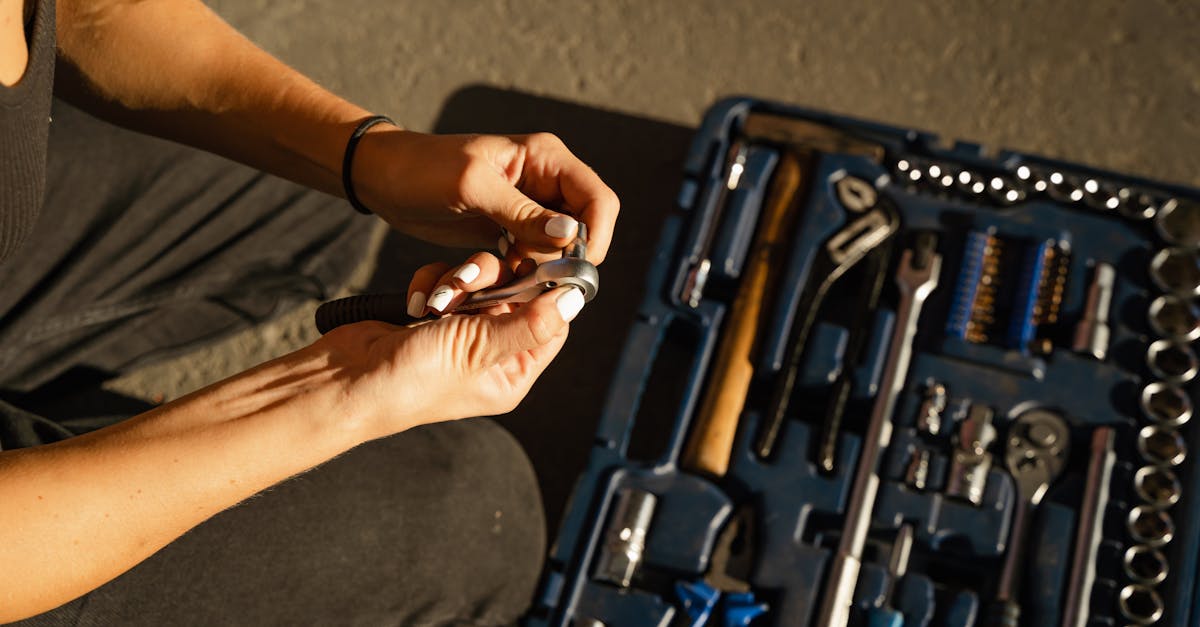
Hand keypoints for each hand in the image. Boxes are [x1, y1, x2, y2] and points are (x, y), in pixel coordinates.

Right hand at [312, 263, 583, 435]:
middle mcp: (492, 354)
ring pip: (482, 280)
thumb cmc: (410, 381)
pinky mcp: (434, 312)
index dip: (548, 292)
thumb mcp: (478, 350)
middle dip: (492, 280)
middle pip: (518, 294)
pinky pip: (449, 279)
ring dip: (458, 280)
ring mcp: (461, 331)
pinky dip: (433, 282)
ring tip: (437, 300)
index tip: (541, 260)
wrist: (344, 379)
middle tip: (470, 281)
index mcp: (512, 374)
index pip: (551, 325)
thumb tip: (573, 300)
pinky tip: (418, 302)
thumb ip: (528, 323)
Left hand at [351, 128, 618, 264]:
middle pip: (585, 228)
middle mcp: (546, 181)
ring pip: (559, 248)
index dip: (594, 238)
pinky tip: (499, 276)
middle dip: (565, 258)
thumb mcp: (471, 188)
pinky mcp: (511, 228)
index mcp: (546, 158)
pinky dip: (522, 271)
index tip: (571, 270)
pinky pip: (533, 256)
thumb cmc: (422, 170)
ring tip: (509, 277)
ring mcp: (530, 207)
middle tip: (534, 279)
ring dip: (541, 269)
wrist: (382, 178)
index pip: (598, 200)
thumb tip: (570, 236)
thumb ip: (523, 213)